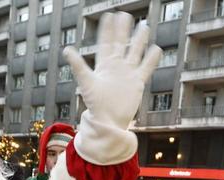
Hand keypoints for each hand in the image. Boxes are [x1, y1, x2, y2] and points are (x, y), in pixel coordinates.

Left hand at [61, 12, 160, 163]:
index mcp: (104, 65)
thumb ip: (78, 65)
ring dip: (139, 40)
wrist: (109, 121)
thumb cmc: (95, 104)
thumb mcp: (86, 82)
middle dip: (123, 30)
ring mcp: (128, 74)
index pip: (106, 42)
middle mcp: (116, 67)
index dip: (108, 30)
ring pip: (135, 52)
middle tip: (125, 15)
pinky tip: (156, 48)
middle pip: (121, 43)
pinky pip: (146, 68)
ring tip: (144, 26)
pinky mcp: (137, 83)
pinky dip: (151, 59)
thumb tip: (67, 50)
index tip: (109, 16)